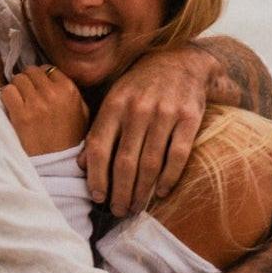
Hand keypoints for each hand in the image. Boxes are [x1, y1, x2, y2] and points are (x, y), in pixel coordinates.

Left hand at [0, 66, 87, 154]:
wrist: (57, 166)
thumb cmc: (71, 141)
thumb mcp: (83, 114)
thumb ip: (72, 93)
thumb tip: (54, 76)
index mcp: (70, 91)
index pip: (48, 69)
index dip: (42, 79)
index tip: (39, 90)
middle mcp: (53, 93)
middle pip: (31, 71)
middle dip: (28, 82)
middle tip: (27, 96)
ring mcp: (36, 104)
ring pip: (18, 79)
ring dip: (17, 89)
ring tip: (20, 103)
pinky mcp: (20, 115)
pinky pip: (6, 91)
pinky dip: (7, 97)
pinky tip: (12, 108)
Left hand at [82, 45, 209, 216]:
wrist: (182, 61)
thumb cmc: (141, 86)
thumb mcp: (114, 100)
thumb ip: (99, 131)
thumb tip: (82, 165)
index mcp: (115, 104)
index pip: (99, 147)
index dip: (96, 177)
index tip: (97, 198)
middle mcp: (138, 108)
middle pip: (125, 162)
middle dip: (120, 193)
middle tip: (118, 211)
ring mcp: (165, 112)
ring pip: (150, 163)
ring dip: (142, 191)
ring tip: (136, 207)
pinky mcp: (189, 117)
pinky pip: (177, 155)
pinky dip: (169, 178)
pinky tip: (162, 192)